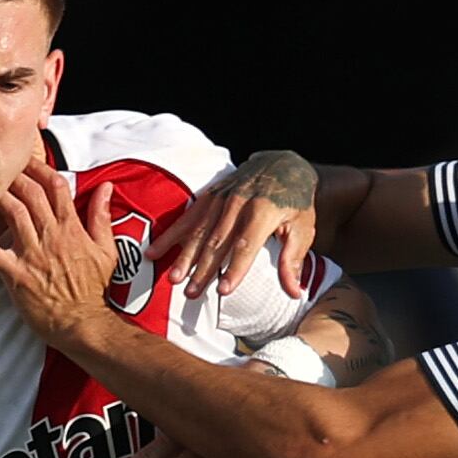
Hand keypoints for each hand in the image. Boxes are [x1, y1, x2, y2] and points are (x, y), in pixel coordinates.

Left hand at [0, 159, 120, 341]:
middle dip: (12, 176)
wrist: (83, 324)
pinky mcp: (16, 274)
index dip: (38, 168)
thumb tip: (105, 188)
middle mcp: (51, 235)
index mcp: (72, 228)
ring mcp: (32, 254)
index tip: (25, 161)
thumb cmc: (93, 290)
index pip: (55, 186)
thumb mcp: (107, 250)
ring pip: (10, 213)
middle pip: (29, 192)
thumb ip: (102, 216)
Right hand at [154, 149, 318, 297]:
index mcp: (263, 210)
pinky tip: (155, 251)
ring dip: (185, 256)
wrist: (283, 164)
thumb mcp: (303, 229)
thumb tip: (294, 293)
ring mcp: (221, 197)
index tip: (224, 290)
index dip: (235, 268)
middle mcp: (239, 202)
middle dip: (203, 269)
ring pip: (199, 230)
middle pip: (218, 241)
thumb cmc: (296, 202)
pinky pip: (188, 217)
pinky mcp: (210, 195)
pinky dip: (171, 235)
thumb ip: (293, 261)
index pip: (246, 244)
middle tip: (191, 294)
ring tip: (174, 279)